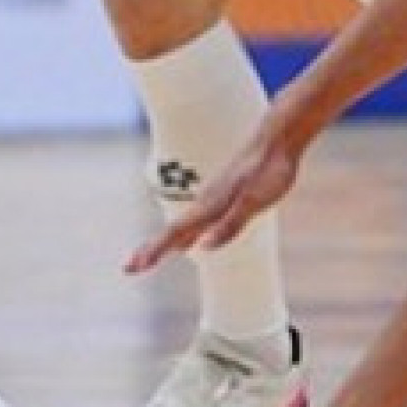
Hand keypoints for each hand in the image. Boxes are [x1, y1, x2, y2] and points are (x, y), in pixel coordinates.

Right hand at [125, 130, 301, 274]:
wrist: (277, 138)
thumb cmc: (268, 170)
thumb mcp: (254, 201)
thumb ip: (230, 224)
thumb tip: (203, 249)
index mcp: (211, 206)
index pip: (175, 234)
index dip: (155, 251)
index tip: (134, 266)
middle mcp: (207, 202)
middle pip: (173, 231)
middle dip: (152, 250)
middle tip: (129, 268)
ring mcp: (213, 199)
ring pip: (182, 227)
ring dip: (164, 244)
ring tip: (148, 259)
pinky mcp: (224, 197)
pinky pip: (196, 222)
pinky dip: (184, 236)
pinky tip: (186, 243)